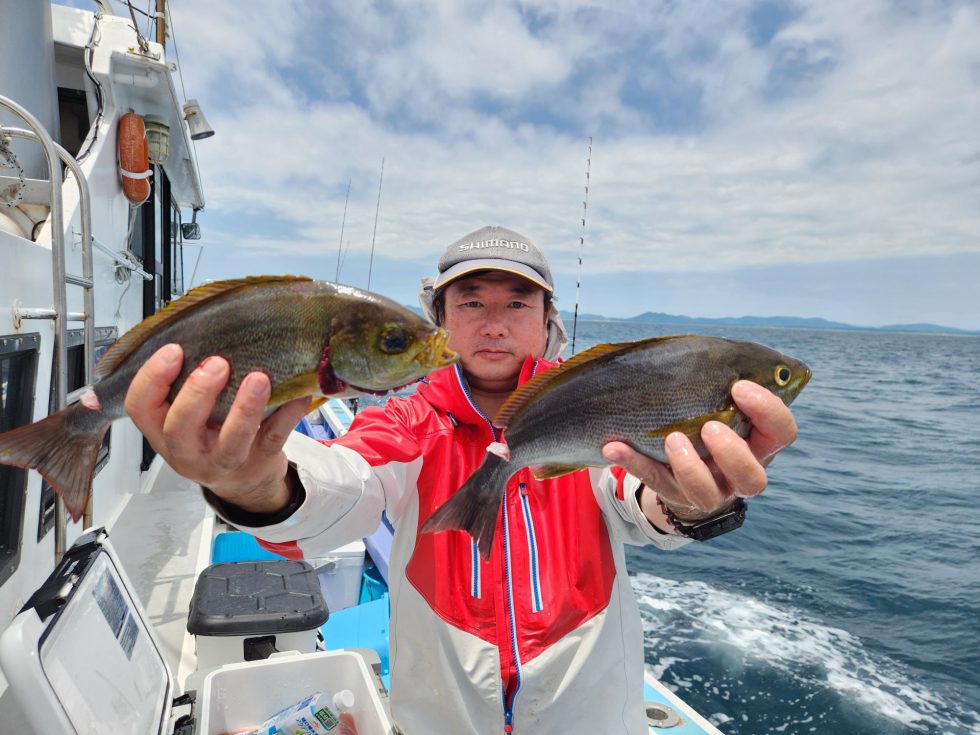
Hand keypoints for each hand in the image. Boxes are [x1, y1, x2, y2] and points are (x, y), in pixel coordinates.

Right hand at [124, 343, 312, 512]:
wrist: (245, 480)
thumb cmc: (213, 436)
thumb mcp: (190, 415)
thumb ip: (188, 383)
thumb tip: (204, 332)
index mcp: (164, 431)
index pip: (140, 406)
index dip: (152, 377)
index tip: (174, 350)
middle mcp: (188, 450)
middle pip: (180, 427)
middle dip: (197, 392)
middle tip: (217, 364)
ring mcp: (224, 462)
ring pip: (231, 441)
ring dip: (244, 409)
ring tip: (258, 379)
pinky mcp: (259, 462)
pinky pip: (274, 438)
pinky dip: (287, 415)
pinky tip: (298, 395)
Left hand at [602, 380, 797, 525]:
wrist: (683, 460)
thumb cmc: (706, 414)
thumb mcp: (720, 395)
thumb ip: (726, 376)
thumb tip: (719, 352)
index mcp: (759, 442)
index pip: (782, 432)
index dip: (768, 410)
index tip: (739, 385)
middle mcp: (739, 472)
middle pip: (753, 477)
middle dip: (732, 451)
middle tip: (709, 425)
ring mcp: (707, 489)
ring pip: (706, 493)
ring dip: (688, 467)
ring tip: (671, 438)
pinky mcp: (673, 495)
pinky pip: (654, 483)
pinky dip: (634, 463)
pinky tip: (614, 446)